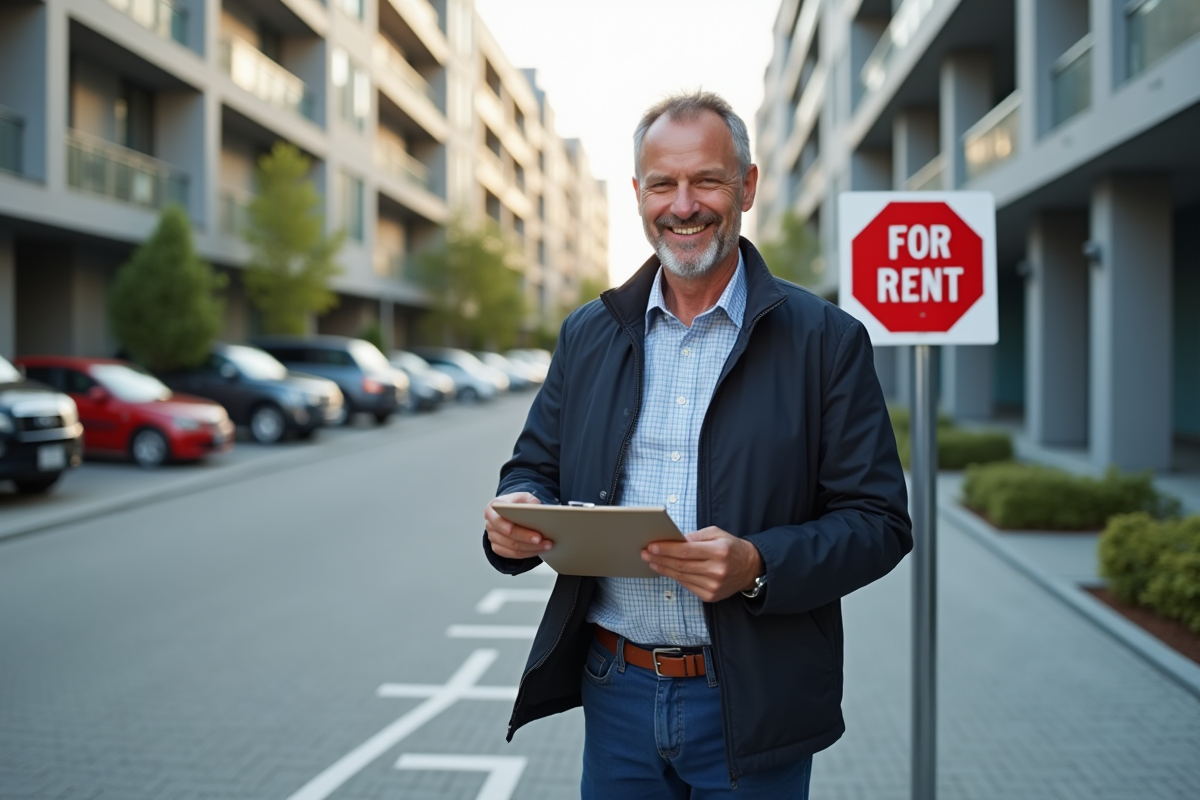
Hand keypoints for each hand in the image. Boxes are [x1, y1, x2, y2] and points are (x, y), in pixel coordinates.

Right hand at [484, 492, 552, 559]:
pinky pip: (513, 554)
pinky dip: (528, 553)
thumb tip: (538, 510)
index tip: (528, 532)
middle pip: (509, 536)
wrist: (509, 511)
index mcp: (492, 509)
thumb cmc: (515, 503)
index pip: (499, 520)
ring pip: (513, 547)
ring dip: (531, 548)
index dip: (512, 527)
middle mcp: (490, 524)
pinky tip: (539, 550)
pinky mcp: (497, 548)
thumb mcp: (522, 496)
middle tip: (543, 540)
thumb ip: (529, 501)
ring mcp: (493, 537)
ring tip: (547, 545)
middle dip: (528, 539)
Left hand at [642, 527, 762, 602]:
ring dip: (664, 569)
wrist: (751, 568)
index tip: (652, 546)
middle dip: (660, 559)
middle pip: (681, 565)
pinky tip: (666, 570)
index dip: (667, 549)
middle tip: (645, 554)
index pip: (686, 551)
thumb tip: (675, 540)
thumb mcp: (717, 533)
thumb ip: (696, 537)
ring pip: (682, 577)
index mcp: (719, 551)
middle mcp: (717, 570)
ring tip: (652, 562)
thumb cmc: (731, 548)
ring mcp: (714, 585)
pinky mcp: (711, 596)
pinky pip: (687, 586)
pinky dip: (675, 577)